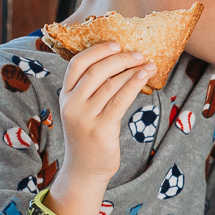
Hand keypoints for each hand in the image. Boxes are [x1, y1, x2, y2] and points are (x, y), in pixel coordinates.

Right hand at [46, 42, 153, 214]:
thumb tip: (118, 64)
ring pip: (110, 85)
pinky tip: (144, 76)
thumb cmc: (88, 136)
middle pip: (95, 71)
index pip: (77, 64)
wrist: (85, 170)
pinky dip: (133, 85)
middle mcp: (72, 105)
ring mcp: (85, 117)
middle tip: (138, 53)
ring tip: (148, 64)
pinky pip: (119, 101)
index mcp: (65, 96)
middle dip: (119, 59)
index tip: (116, 44)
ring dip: (132, 70)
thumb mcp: (82, 110)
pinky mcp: (101, 129)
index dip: (96, 51)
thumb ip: (91, 90)